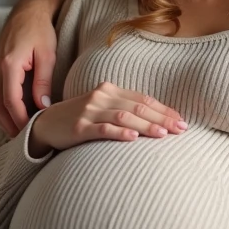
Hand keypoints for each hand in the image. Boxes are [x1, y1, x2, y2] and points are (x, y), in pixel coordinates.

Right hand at [0, 0, 58, 135]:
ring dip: (3, 119)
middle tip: (24, 141)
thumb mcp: (48, 55)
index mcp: (8, 65)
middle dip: (9, 126)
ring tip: (19, 132)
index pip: (11, 102)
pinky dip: (2, 108)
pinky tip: (15, 115)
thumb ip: (43, 81)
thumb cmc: (41, 31)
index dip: (20, 121)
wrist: (27, 11)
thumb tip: (43, 106)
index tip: (31, 133)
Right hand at [29, 82, 186, 157]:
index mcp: (110, 90)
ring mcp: (89, 112)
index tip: (182, 120)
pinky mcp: (78, 127)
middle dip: (161, 118)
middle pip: (137, 107)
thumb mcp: (103, 108)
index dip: (164, 110)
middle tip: (180, 129)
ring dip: (145, 125)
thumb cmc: (81, 118)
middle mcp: (101, 97)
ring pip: (123, 117)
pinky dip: (119, 133)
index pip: (143, 99)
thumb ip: (125, 109)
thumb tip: (159, 120)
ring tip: (163, 134)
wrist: (46, 124)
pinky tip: (133, 138)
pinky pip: (102, 129)